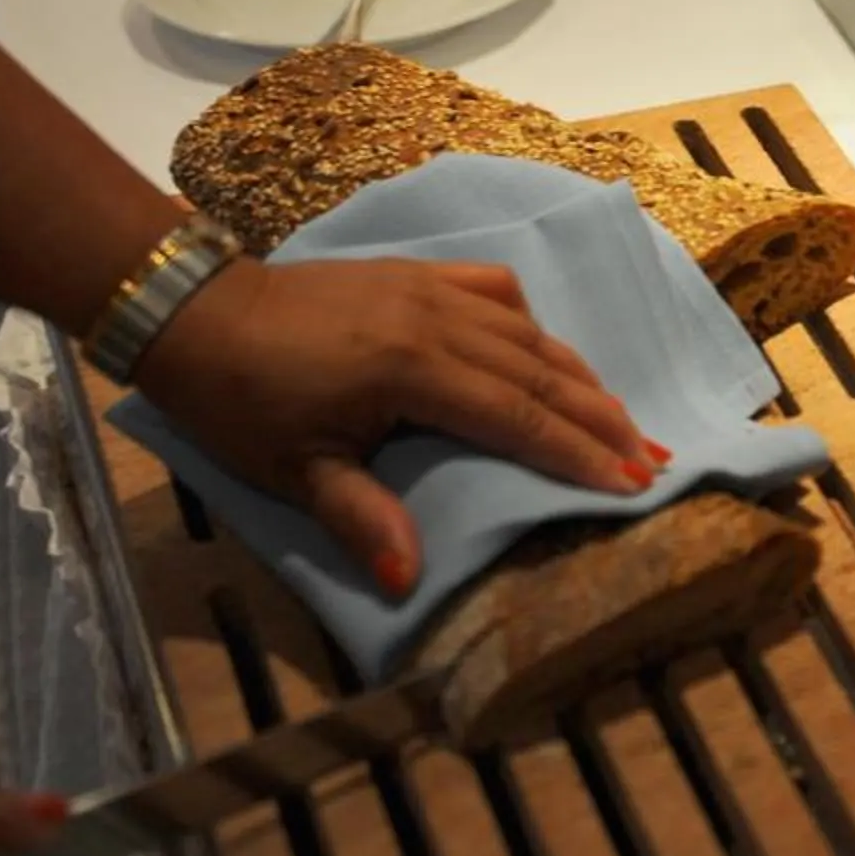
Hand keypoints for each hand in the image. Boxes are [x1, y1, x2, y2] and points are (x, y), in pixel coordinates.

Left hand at [134, 257, 664, 595]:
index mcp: (411, 371)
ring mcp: (430, 290)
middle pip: (540, 374)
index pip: (517, 417)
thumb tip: (410, 582)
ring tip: (624, 416)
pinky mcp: (416, 273)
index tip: (630, 482)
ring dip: (580, 376)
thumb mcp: (295, 470)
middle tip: (655, 456)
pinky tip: (549, 351)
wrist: (199, 315)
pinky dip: (533, 326)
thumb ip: (362, 518)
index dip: (577, 453)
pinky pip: (496, 293)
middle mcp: (437, 322)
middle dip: (601, 419)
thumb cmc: (242, 401)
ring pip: (529, 334)